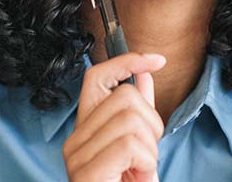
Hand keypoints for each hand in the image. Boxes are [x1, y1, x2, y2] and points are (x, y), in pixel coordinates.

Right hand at [62, 52, 166, 181]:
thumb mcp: (140, 149)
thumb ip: (140, 113)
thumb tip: (145, 75)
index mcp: (86, 130)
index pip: (97, 78)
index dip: (127, 62)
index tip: (156, 61)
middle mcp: (75, 139)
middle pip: (125, 97)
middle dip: (151, 125)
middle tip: (145, 158)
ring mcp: (77, 155)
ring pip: (130, 118)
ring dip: (150, 149)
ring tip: (139, 172)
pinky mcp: (86, 171)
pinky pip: (130, 144)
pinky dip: (146, 163)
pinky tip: (136, 179)